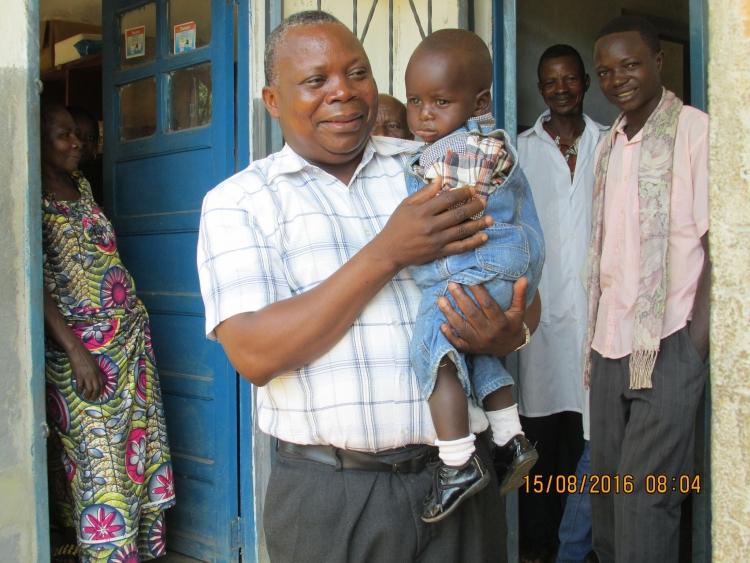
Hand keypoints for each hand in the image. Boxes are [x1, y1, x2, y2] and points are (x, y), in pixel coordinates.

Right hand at [68, 343, 102, 401]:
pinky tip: (79, 393)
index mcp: (98, 372)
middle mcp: (93, 375)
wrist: (78, 352)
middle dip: (95, 395)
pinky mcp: (78, 376)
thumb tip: (95, 378)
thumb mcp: (95, 364)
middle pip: (96, 388)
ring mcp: (86, 376)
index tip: (100, 396)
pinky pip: (79, 386)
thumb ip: (96, 371)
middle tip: (93, 399)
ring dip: (88, 395)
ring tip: (86, 398)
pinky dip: (79, 390)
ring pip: (89, 389)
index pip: (102, 384)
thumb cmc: (86, 356)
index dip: (101, 391)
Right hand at [373, 176, 492, 270]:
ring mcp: (436, 240)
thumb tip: (440, 179)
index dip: (462, 193)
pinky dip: (473, 242)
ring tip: (490, 218)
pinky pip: (460, 247)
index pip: (447, 199)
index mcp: (422, 211)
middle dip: (474, 206)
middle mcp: (431, 225)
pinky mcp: (439, 252)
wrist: (389, 250)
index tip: (472, 190)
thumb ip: (424, 193)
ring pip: (462, 230)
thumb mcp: (406, 204)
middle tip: (484, 201)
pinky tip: (484, 237)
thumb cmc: (397, 225)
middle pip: (458, 213)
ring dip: (478, 224)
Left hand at [438, 278, 527, 356]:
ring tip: (441, 300)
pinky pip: (458, 344)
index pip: (488, 305)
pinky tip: (441, 325)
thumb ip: (520, 296)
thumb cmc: (512, 325)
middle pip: (473, 314)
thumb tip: (523, 279)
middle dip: (461, 299)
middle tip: (452, 284)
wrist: (509, 347)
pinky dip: (449, 336)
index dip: (478, 292)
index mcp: (502, 323)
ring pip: (462, 328)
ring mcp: (478, 343)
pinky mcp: (470, 349)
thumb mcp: (519, 311)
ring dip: (450, 314)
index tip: (469, 279)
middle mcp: (489, 333)